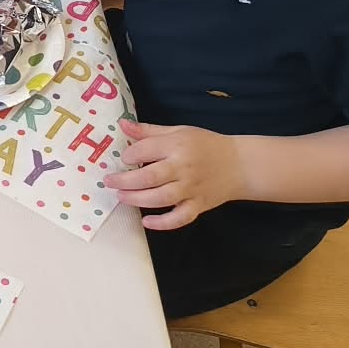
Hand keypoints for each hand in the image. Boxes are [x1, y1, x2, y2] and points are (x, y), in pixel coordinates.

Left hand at [106, 120, 246, 228]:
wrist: (239, 164)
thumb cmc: (205, 145)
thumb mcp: (178, 131)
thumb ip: (149, 131)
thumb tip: (122, 124)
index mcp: (177, 145)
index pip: (145, 150)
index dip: (129, 155)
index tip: (122, 158)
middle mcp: (183, 168)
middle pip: (149, 177)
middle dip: (125, 181)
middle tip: (109, 182)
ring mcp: (191, 189)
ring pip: (161, 198)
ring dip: (137, 200)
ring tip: (121, 196)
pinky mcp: (199, 206)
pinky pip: (180, 218)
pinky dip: (163, 223)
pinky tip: (146, 222)